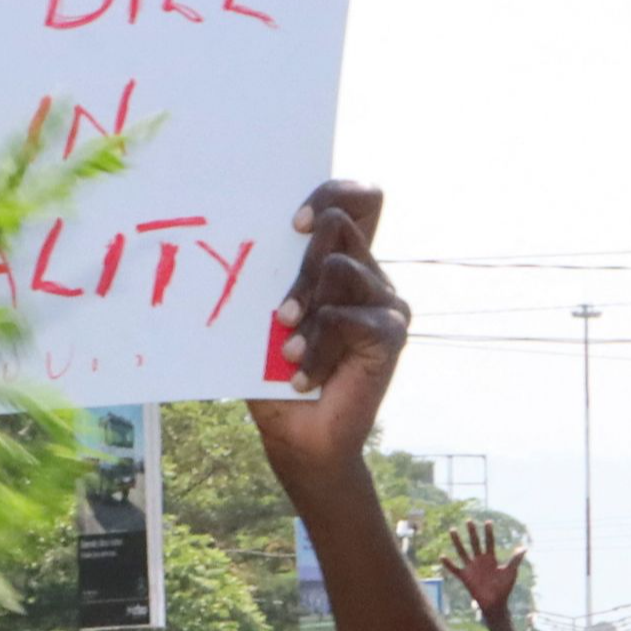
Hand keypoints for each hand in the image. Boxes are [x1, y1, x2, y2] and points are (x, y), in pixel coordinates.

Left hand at [246, 181, 406, 473]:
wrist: (299, 438)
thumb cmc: (273, 373)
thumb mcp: (264, 317)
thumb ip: (268, 277)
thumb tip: (239, 239)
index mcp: (342, 260)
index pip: (359, 198)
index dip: (331, 193)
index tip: (294, 224)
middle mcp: (369, 273)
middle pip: (342, 222)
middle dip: (300, 263)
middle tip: (280, 311)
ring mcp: (385, 301)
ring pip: (339, 267)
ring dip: (303, 308)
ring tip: (285, 350)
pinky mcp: (391, 333)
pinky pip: (343, 317)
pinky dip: (314, 349)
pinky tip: (301, 378)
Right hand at [442, 522, 524, 619]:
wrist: (495, 603)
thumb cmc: (504, 588)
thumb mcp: (511, 572)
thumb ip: (515, 560)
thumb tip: (524, 548)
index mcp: (491, 559)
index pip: (489, 542)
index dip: (489, 533)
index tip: (488, 522)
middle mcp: (480, 561)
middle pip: (475, 543)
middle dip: (472, 532)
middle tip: (469, 520)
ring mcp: (471, 568)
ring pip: (462, 551)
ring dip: (457, 541)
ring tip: (452, 530)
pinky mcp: (465, 577)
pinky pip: (454, 569)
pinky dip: (448, 563)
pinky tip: (442, 556)